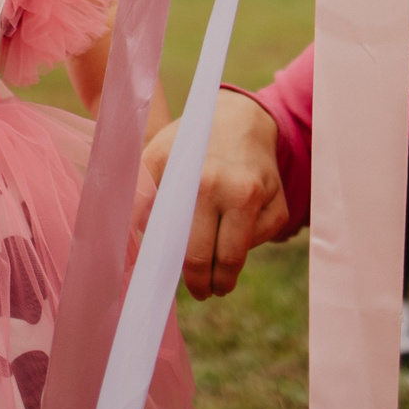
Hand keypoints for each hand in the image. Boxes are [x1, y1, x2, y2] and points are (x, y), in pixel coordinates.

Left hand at [137, 88, 287, 298]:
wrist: (240, 116)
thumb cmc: (190, 142)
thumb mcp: (158, 155)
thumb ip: (140, 193)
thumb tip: (129, 237)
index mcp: (201, 182)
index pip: (189, 247)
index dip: (181, 272)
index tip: (174, 283)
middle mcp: (235, 190)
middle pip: (218, 259)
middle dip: (205, 284)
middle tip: (201, 292)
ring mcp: (262, 198)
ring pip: (241, 255)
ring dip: (227, 276)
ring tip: (217, 283)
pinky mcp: (280, 203)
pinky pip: (262, 239)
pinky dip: (247, 246)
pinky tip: (235, 240)